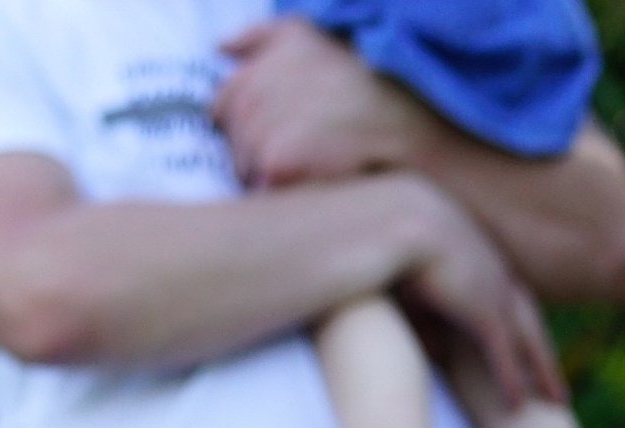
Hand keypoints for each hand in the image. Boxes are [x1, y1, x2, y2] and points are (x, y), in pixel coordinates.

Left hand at [216, 18, 424, 184]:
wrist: (404, 125)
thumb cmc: (361, 82)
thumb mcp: (310, 37)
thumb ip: (261, 37)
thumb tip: (220, 48)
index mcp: (256, 65)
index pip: (221, 105)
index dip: (244, 122)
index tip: (280, 127)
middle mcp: (253, 91)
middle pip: (231, 142)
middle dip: (254, 149)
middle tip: (305, 146)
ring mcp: (261, 129)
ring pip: (242, 170)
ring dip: (266, 175)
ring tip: (312, 163)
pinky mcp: (276, 164)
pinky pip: (259, 193)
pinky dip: (279, 193)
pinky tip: (310, 181)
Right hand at [396, 188, 564, 408]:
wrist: (395, 218)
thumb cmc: (388, 239)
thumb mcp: (411, 278)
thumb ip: (427, 314)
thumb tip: (433, 348)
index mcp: (478, 258)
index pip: (508, 296)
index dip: (520, 324)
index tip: (529, 347)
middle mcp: (493, 272)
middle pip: (529, 318)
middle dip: (545, 351)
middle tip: (557, 383)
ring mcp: (492, 289)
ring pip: (527, 338)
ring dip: (543, 371)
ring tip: (556, 403)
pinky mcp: (482, 307)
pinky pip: (503, 350)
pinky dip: (511, 378)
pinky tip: (517, 407)